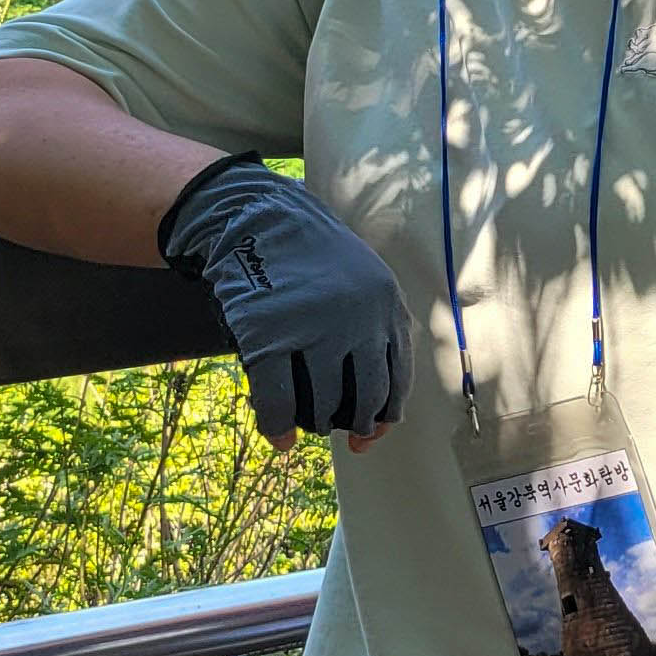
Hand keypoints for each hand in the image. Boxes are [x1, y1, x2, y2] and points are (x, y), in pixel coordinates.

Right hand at [155, 157, 408, 446]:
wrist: (257, 217)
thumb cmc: (310, 257)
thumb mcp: (364, 280)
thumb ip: (377, 331)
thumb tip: (378, 417)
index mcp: (387, 305)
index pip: (398, 379)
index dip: (385, 416)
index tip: (369, 434)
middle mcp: (358, 319)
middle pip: (365, 399)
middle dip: (352, 424)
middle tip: (334, 427)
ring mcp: (314, 328)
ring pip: (323, 406)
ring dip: (315, 424)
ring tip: (305, 421)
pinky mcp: (268, 336)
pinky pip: (278, 403)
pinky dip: (278, 428)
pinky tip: (280, 437)